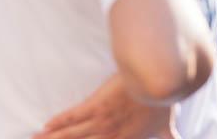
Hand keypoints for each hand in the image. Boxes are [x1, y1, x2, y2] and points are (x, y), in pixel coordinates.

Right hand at [33, 75, 175, 138]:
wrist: (161, 82)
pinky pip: (73, 115)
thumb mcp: (167, 124)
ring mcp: (100, 120)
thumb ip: (170, 137)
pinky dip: (59, 122)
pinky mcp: (96, 104)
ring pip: (71, 135)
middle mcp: (108, 135)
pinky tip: (45, 127)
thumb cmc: (164, 103)